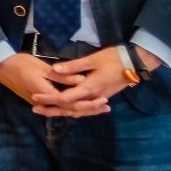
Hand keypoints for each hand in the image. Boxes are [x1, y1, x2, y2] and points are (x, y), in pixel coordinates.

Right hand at [0, 52, 106, 117]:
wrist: (2, 67)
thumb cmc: (22, 64)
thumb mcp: (44, 68)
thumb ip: (64, 76)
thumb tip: (82, 81)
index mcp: (47, 94)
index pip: (72, 103)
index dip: (88, 103)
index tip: (103, 100)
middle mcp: (45, 103)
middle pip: (71, 110)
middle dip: (89, 109)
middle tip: (106, 108)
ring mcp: (42, 103)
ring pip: (65, 110)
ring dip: (82, 109)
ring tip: (98, 108)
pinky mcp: (40, 99)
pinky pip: (59, 107)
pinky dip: (72, 106)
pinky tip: (81, 104)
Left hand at [32, 45, 156, 116]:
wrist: (135, 63)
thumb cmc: (113, 58)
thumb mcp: (92, 60)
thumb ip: (73, 67)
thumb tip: (54, 70)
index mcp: (89, 88)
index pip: (65, 98)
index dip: (49, 99)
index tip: (35, 97)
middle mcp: (93, 97)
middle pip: (69, 109)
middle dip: (52, 110)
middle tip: (35, 108)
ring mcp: (98, 98)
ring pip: (78, 111)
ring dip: (62, 111)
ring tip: (47, 111)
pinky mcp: (102, 97)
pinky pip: (85, 108)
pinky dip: (74, 110)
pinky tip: (67, 109)